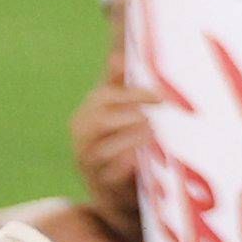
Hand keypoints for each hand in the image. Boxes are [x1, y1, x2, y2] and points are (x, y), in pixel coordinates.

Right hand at [72, 73, 153, 202]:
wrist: (117, 186)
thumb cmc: (119, 136)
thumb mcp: (118, 109)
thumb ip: (119, 83)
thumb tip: (117, 56)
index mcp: (86, 114)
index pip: (103, 97)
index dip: (131, 94)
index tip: (159, 95)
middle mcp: (82, 138)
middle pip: (99, 121)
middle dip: (129, 116)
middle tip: (154, 116)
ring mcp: (89, 163)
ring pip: (103, 150)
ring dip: (131, 139)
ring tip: (153, 133)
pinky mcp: (101, 185)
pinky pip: (109, 175)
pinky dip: (125, 166)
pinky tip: (140, 158)